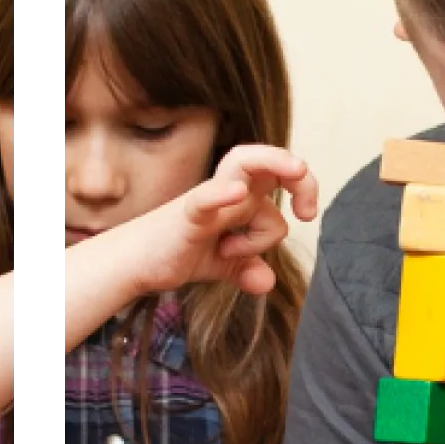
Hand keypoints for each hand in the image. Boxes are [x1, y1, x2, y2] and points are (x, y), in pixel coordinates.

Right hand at [106, 143, 319, 302]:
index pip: (277, 176)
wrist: (136, 263)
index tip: (308, 215)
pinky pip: (205, 199)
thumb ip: (246, 269)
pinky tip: (236, 194)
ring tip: (289, 210)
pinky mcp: (186, 218)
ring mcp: (206, 202)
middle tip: (307, 212)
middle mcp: (225, 192)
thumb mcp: (221, 265)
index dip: (302, 186)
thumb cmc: (178, 252)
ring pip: (242, 174)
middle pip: (264, 161)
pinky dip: (221, 194)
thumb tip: (267, 282)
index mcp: (239, 199)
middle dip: (297, 175)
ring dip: (270, 173)